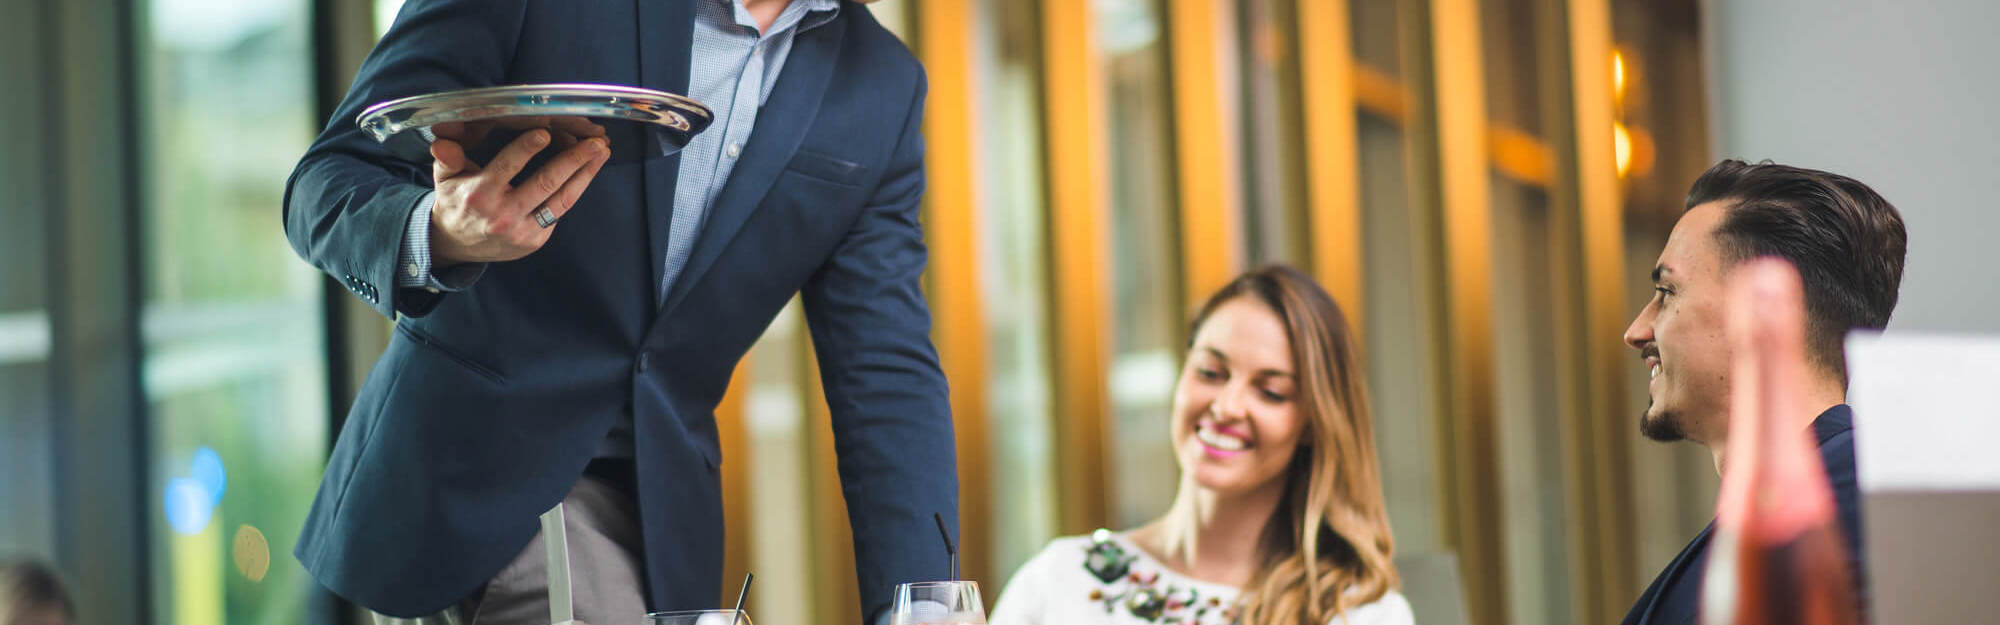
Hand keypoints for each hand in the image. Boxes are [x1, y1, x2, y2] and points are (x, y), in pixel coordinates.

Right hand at [426, 127, 609, 265]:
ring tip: (603, 153)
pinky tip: (588, 171)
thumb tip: (441, 142)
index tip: (545, 133)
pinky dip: (576, 190)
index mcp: (480, 194)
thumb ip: (447, 157)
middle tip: (595, 142)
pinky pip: (560, 212)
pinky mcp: (536, 240)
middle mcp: (503, 214)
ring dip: (586, 175)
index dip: (526, 149)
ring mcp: (522, 231)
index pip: (506, 167)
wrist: (457, 245)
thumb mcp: (445, 178)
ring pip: (561, 200)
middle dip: (574, 161)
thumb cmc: (456, 202)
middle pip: (545, 183)